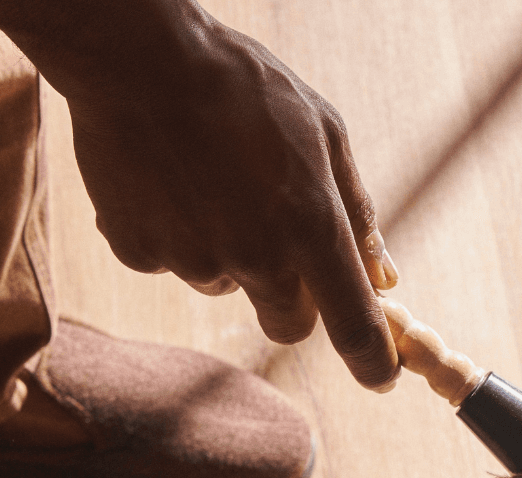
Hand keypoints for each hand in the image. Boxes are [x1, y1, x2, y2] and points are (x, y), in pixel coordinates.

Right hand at [60, 19, 400, 389]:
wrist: (139, 58)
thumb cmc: (244, 87)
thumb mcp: (325, 132)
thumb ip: (357, 211)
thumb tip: (382, 275)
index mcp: (310, 226)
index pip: (352, 325)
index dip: (373, 360)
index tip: (382, 375)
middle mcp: (254, 256)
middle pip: (289, 322)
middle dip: (297, 299)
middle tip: (283, 243)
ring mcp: (191, 259)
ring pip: (227, 283)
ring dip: (231, 253)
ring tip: (214, 180)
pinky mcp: (138, 251)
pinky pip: (171, 261)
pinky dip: (176, 233)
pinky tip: (170, 179)